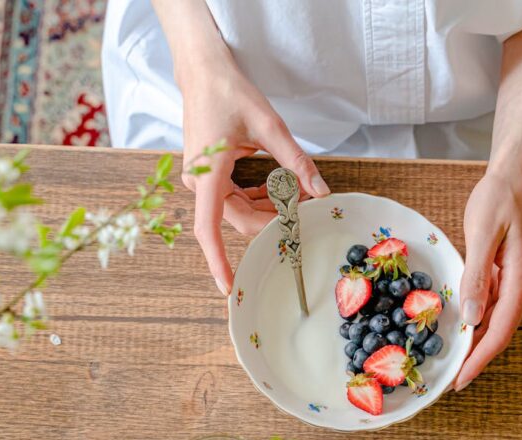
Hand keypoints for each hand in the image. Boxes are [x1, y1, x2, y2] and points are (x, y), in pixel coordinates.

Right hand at [179, 62, 328, 294]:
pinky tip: (282, 189)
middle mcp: (200, 183)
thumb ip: (296, 161)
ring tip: (301, 196)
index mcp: (207, 173)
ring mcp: (202, 181)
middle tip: (307, 211)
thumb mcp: (269, 125)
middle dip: (273, 221)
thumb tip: (321, 190)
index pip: (208, 229)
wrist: (202, 70)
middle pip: (238, 220)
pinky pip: (236, 199)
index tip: (228, 286)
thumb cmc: (228, 91)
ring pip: (239, 211)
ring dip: (270, 209)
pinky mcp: (209, 176)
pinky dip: (260, 198)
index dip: (217, 261)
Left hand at [453, 171, 521, 390]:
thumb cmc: (498, 199)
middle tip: (448, 381)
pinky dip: (473, 321)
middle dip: (475, 358)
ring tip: (449, 362)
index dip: (479, 360)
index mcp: (521, 281)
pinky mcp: (505, 275)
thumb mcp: (482, 234)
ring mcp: (515, 282)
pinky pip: (489, 306)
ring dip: (473, 343)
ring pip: (493, 322)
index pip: (499, 332)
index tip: (459, 381)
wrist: (512, 176)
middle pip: (498, 333)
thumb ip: (476, 276)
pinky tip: (456, 329)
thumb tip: (472, 317)